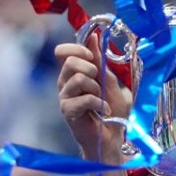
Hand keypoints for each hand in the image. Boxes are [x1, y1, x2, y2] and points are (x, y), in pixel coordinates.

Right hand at [55, 35, 132, 161]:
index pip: (63, 51)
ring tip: (103, 100)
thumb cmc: (112, 111)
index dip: (77, 48)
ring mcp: (64, 97)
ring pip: (78, 79)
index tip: (92, 56)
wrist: (112, 137)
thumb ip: (101, 62)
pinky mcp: (67, 111)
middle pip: (70, 62)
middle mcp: (65, 83)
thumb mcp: (111, 82)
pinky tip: (105, 111)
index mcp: (73, 73)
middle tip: (100, 82)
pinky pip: (84, 98)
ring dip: (97, 88)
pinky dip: (99, 103)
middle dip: (91, 68)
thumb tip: (93, 37)